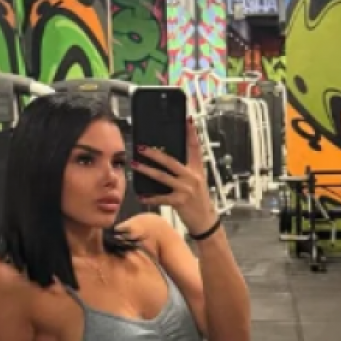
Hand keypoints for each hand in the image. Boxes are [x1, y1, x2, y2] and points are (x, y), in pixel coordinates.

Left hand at [134, 119, 216, 235]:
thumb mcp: (197, 181)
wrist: (205, 220)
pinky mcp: (180, 201)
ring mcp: (186, 189)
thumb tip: (166, 159)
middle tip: (141, 147)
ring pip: (162, 177)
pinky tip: (141, 196)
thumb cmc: (198, 199)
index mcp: (197, 169)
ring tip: (135, 165)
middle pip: (170, 161)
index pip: (195, 147)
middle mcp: (192, 176)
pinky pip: (161, 198)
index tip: (187, 120)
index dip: (192, 133)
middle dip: (154, 153)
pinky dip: (150, 198)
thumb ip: (185, 170)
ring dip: (146, 170)